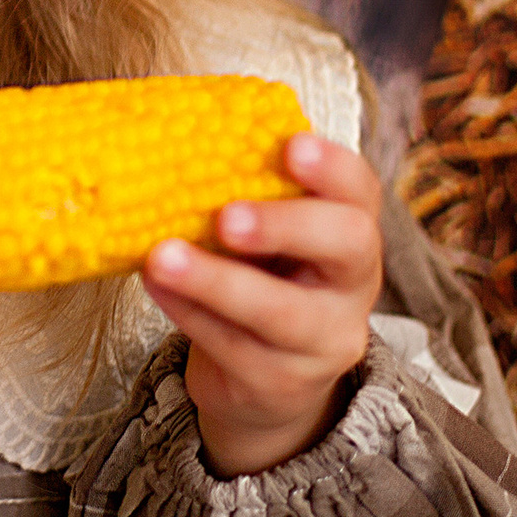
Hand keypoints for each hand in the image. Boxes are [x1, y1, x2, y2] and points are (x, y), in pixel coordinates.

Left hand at [138, 132, 382, 477]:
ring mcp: (325, 340)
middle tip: (226, 217)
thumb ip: (244, 194)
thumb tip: (181, 133)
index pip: (361, 191)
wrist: (265, 380)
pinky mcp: (283, 384)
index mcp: (351, 230)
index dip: (332, 166)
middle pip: (347, 244)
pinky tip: (156, 284)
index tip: (290, 145)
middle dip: (285, 224)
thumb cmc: (262, 278)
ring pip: (281, 311)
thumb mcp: (266, 237)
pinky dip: (188, 311)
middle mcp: (354, 284)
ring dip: (215, 281)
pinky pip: (233, 345)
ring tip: (162, 256)